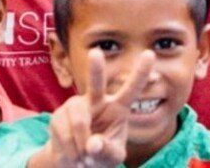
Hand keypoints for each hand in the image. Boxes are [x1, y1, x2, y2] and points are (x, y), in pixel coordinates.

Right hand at [38, 50, 150, 167]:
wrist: (75, 162)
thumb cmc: (101, 154)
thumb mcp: (112, 157)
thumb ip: (107, 151)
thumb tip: (92, 144)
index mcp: (118, 107)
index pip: (131, 89)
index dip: (141, 73)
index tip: (150, 54)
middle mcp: (97, 101)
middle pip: (96, 83)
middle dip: (96, 68)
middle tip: (95, 53)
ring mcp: (76, 106)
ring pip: (80, 121)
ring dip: (82, 144)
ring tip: (84, 158)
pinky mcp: (59, 115)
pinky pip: (65, 132)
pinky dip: (71, 150)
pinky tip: (74, 155)